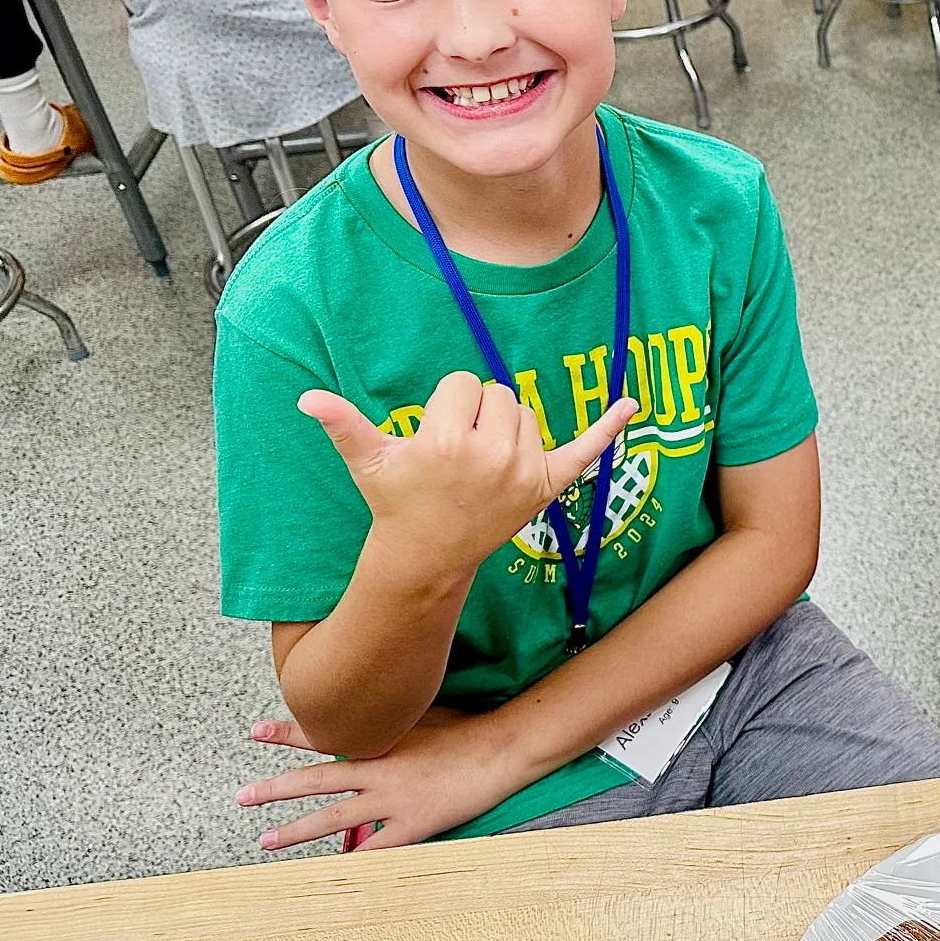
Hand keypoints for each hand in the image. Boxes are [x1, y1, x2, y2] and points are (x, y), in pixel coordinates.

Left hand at [238, 709, 529, 850]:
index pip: (324, 735)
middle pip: (314, 780)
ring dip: (295, 830)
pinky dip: (350, 861)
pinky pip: (374, 848)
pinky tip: (327, 874)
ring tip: (265, 839)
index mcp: (379, 740)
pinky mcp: (413, 824)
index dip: (288, 733)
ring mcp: (393, 799)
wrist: (501, 748)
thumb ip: (391, 720)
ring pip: (332, 818)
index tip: (256, 731)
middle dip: (274, 788)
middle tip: (241, 796)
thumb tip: (368, 716)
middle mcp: (377, 769)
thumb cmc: (467, 727)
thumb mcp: (423, 713)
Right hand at [298, 371, 635, 578]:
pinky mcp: (548, 486)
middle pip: (497, 392)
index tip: (434, 436)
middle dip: (477, 412)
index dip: (446, 404)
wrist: (428, 556)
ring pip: (525, 412)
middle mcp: (493, 456)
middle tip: (458, 451)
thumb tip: (307, 399)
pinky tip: (632, 404)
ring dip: (506, 426)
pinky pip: (586, 449)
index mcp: (449, 442)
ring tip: (480, 462)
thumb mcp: (369, 463)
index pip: (463, 383)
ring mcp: (525, 472)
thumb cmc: (398, 502)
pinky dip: (609, 426)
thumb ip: (344, 426)